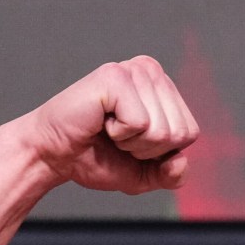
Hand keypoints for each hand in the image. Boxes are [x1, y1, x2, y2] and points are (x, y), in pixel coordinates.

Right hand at [17, 56, 201, 193]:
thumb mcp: (142, 173)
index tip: (131, 143)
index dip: (161, 153)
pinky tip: (101, 121)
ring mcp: (133, 70)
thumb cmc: (95, 157)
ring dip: (132, 143)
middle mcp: (151, 70)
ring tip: (108, 129)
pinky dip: (120, 134)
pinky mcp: (115, 76)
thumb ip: (170, 174)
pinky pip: (140, 124)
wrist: (54, 156)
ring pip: (162, 130)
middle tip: (118, 138)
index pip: (190, 133)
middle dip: (148, 150)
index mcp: (163, 86)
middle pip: (179, 132)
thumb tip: (180, 162)